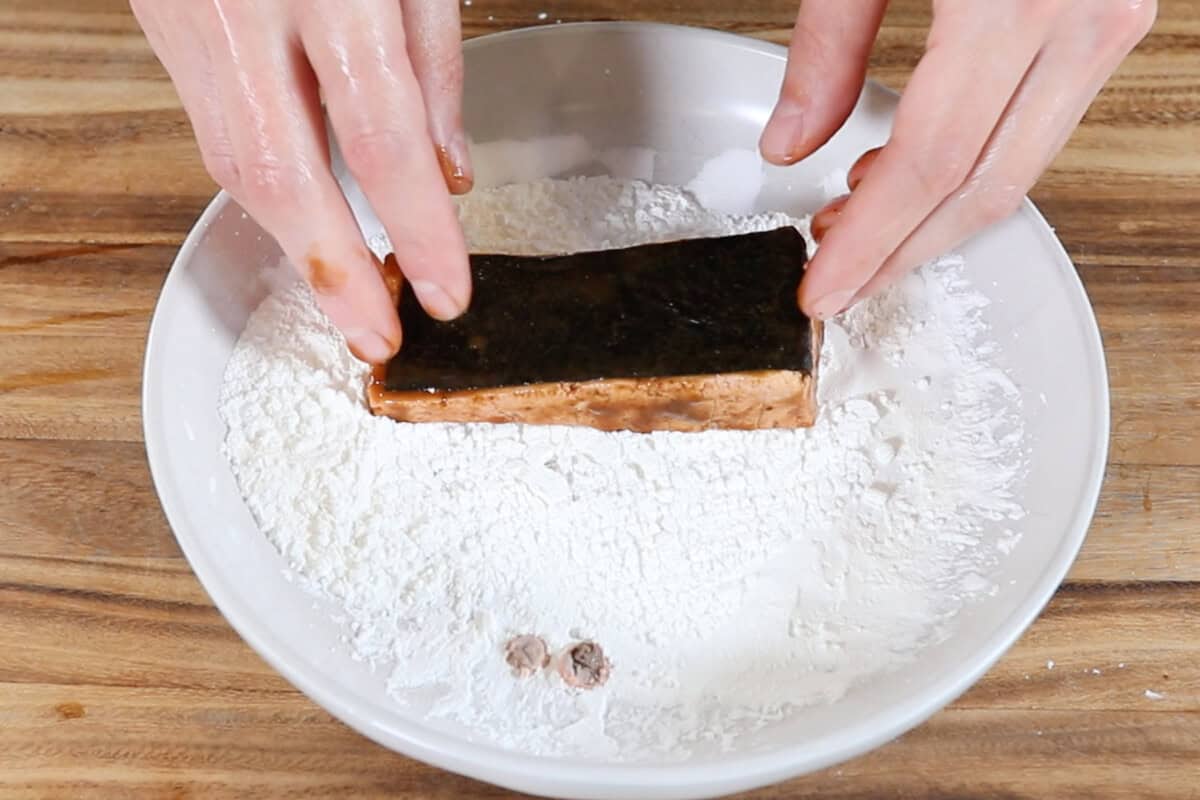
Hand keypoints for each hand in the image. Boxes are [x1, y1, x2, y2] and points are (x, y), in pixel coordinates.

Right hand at [131, 0, 473, 362]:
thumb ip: (433, 60)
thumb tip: (450, 170)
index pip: (384, 141)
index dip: (420, 230)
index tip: (448, 291)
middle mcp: (247, 11)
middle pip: (286, 174)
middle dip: (337, 271)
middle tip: (376, 336)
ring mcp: (194, 19)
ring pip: (237, 162)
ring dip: (296, 242)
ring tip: (349, 295)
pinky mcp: (165, 25)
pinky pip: (217, 128)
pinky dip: (266, 189)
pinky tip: (305, 223)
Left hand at [760, 0, 1155, 318]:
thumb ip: (825, 44)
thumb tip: (791, 142)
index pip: (928, 163)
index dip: (870, 241)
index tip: (821, 287)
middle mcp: (1082, 16)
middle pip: (980, 188)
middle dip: (901, 254)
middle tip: (836, 282)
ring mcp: (1109, 20)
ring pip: (1017, 171)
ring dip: (934, 221)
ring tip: (858, 234)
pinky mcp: (1109, 18)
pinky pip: (1037, 129)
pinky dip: (972, 169)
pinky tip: (911, 176)